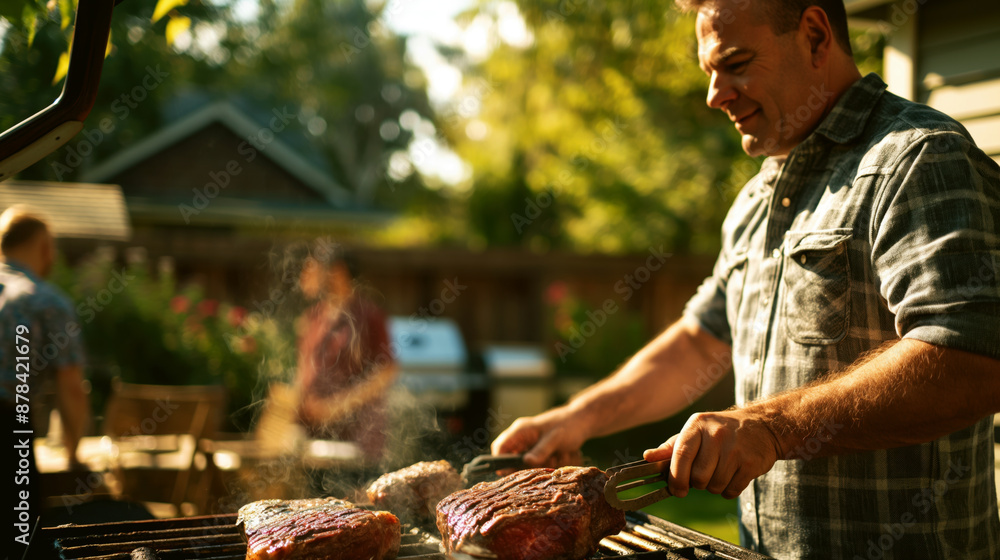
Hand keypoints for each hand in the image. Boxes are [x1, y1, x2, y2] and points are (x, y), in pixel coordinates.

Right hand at [491, 407, 585, 467]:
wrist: (582, 420)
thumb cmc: (568, 426)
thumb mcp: (555, 439)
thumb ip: (541, 451)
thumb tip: (526, 462)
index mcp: (521, 430)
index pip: (499, 447)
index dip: (500, 461)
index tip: (510, 474)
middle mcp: (522, 437)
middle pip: (511, 458)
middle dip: (524, 467)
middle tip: (541, 466)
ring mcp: (530, 443)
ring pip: (525, 462)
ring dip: (539, 465)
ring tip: (556, 457)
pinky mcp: (538, 449)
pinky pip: (536, 462)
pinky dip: (546, 464)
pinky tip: (559, 457)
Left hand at [643, 410, 781, 498]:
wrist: (762, 426)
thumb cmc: (721, 431)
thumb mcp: (696, 431)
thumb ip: (671, 446)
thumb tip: (647, 457)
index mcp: (697, 425)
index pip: (681, 455)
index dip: (676, 477)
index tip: (676, 490)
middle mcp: (716, 434)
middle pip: (698, 476)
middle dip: (697, 483)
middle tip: (703, 476)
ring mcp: (735, 449)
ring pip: (715, 486)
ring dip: (714, 487)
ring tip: (720, 472)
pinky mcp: (751, 463)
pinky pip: (731, 491)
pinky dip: (729, 490)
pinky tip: (733, 475)